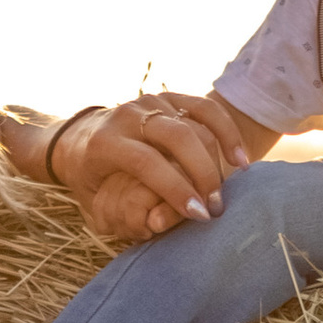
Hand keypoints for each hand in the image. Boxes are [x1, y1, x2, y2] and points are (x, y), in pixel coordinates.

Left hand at [57, 93, 251, 244]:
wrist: (82, 137)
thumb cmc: (91, 179)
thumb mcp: (91, 200)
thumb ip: (116, 214)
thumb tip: (155, 224)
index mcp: (106, 141)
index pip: (147, 162)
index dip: (175, 189)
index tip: (198, 215)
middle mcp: (129, 116)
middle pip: (178, 138)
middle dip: (202, 174)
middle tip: (215, 207)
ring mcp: (152, 103)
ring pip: (195, 124)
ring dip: (216, 159)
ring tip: (227, 191)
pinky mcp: (170, 98)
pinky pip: (206, 109)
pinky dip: (227, 132)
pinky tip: (239, 160)